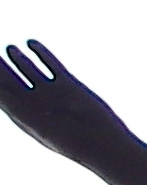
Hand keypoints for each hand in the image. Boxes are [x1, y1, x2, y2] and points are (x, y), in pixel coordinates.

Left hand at [0, 41, 138, 167]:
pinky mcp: (69, 85)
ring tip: (10, 48)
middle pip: (10, 79)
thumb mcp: (29, 119)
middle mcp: (34, 102)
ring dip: (19, 58)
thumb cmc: (65, 139)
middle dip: (0, 66)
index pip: (0, 92)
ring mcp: (51, 93)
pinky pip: (51, 65)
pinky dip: (41, 53)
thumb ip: (10, 102)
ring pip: (30, 70)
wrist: (100, 142)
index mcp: (22, 114)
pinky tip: (31, 43)